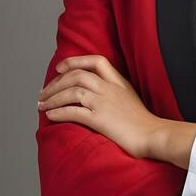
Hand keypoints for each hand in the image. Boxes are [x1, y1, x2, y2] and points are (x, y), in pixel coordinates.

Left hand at [37, 55, 162, 159]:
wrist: (153, 135)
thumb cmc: (143, 122)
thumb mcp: (130, 98)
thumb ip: (114, 92)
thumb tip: (94, 93)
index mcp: (118, 81)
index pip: (96, 61)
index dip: (75, 61)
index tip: (60, 68)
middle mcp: (109, 88)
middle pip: (77, 75)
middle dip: (56, 83)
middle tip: (44, 93)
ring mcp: (104, 102)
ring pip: (72, 92)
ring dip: (53, 98)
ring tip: (42, 105)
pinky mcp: (100, 119)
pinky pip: (73, 112)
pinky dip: (58, 112)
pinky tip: (50, 116)